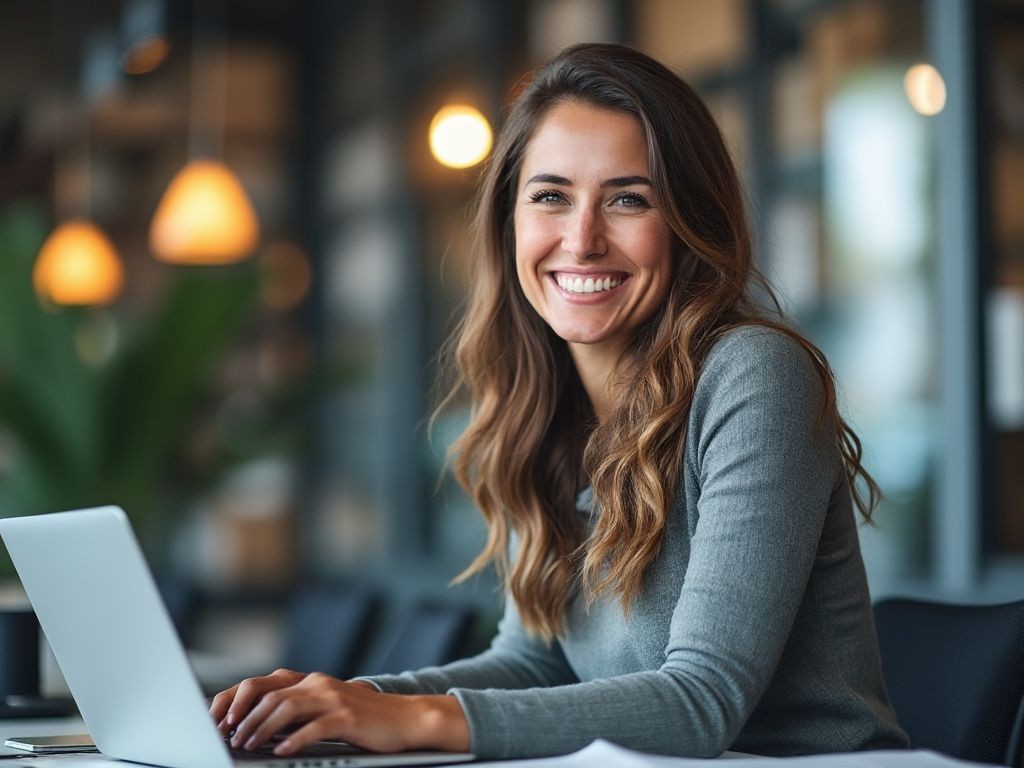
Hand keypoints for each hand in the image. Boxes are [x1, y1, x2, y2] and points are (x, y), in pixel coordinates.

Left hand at [212, 670, 469, 754]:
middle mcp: (317, 684)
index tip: (216, 720)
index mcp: (309, 681)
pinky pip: (314, 727)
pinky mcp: (346, 716)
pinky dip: (294, 739)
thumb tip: (255, 725)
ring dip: (261, 729)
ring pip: (286, 708)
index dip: (234, 699)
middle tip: (229, 738)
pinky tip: (282, 751)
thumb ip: (296, 710)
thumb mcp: (325, 708)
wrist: (404, 717)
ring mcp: (332, 698)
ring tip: (247, 746)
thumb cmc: (362, 718)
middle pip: (269, 695)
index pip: (260, 683)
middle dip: (243, 717)